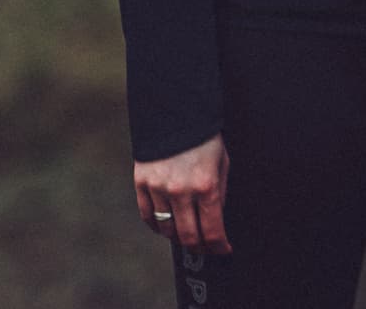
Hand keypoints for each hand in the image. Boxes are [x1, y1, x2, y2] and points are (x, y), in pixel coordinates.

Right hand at [133, 133, 231, 254]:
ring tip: (187, 236)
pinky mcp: (141, 184)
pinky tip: (166, 227)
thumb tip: (216, 220)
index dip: (219, 245)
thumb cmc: (204, 138)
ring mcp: (158, 188)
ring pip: (166, 229)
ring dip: (178, 238)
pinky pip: (148, 216)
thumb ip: (220, 192)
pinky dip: (157, 226)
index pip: (212, 229)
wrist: (175, 114)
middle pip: (188, 236)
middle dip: (199, 247)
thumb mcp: (222, 162)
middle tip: (206, 249)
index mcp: (206, 185)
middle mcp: (181, 191)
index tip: (224, 250)